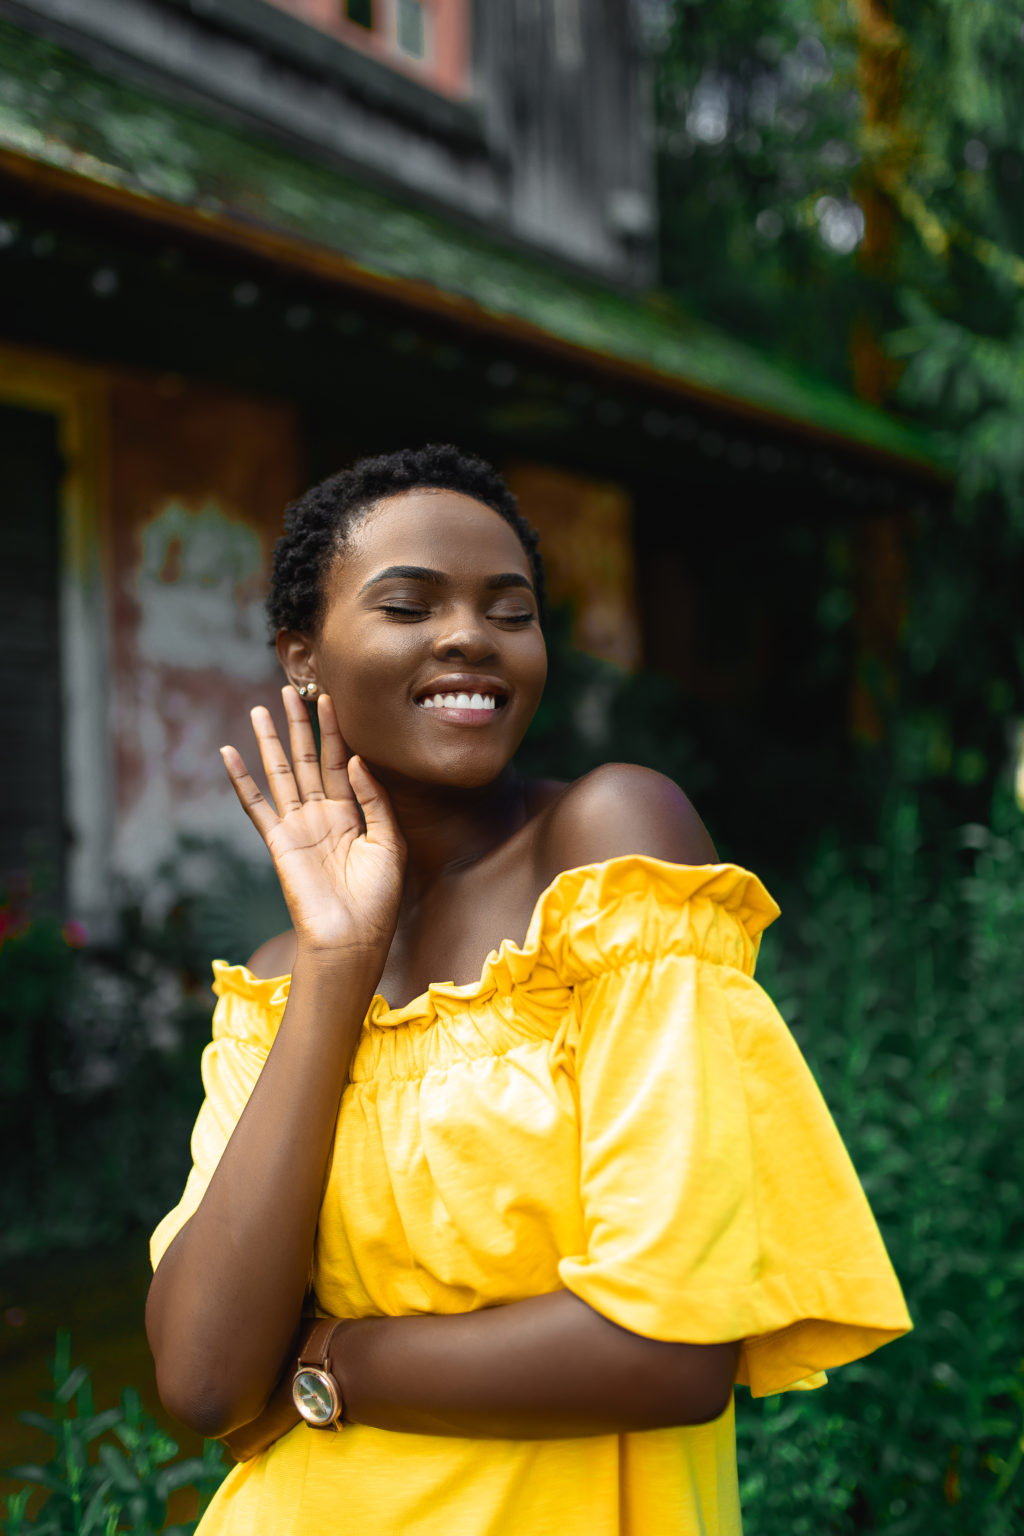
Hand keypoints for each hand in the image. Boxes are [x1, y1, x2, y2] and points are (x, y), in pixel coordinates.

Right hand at [221, 687, 404, 959]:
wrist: (352, 938)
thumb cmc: (377, 898)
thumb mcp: (389, 843)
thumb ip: (374, 799)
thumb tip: (355, 759)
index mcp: (352, 814)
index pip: (340, 761)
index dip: (334, 731)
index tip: (329, 698)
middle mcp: (322, 815)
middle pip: (306, 759)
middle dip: (299, 724)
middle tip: (290, 689)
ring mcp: (298, 827)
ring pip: (280, 774)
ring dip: (269, 742)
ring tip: (258, 710)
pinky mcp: (279, 842)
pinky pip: (256, 806)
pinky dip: (241, 780)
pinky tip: (229, 754)